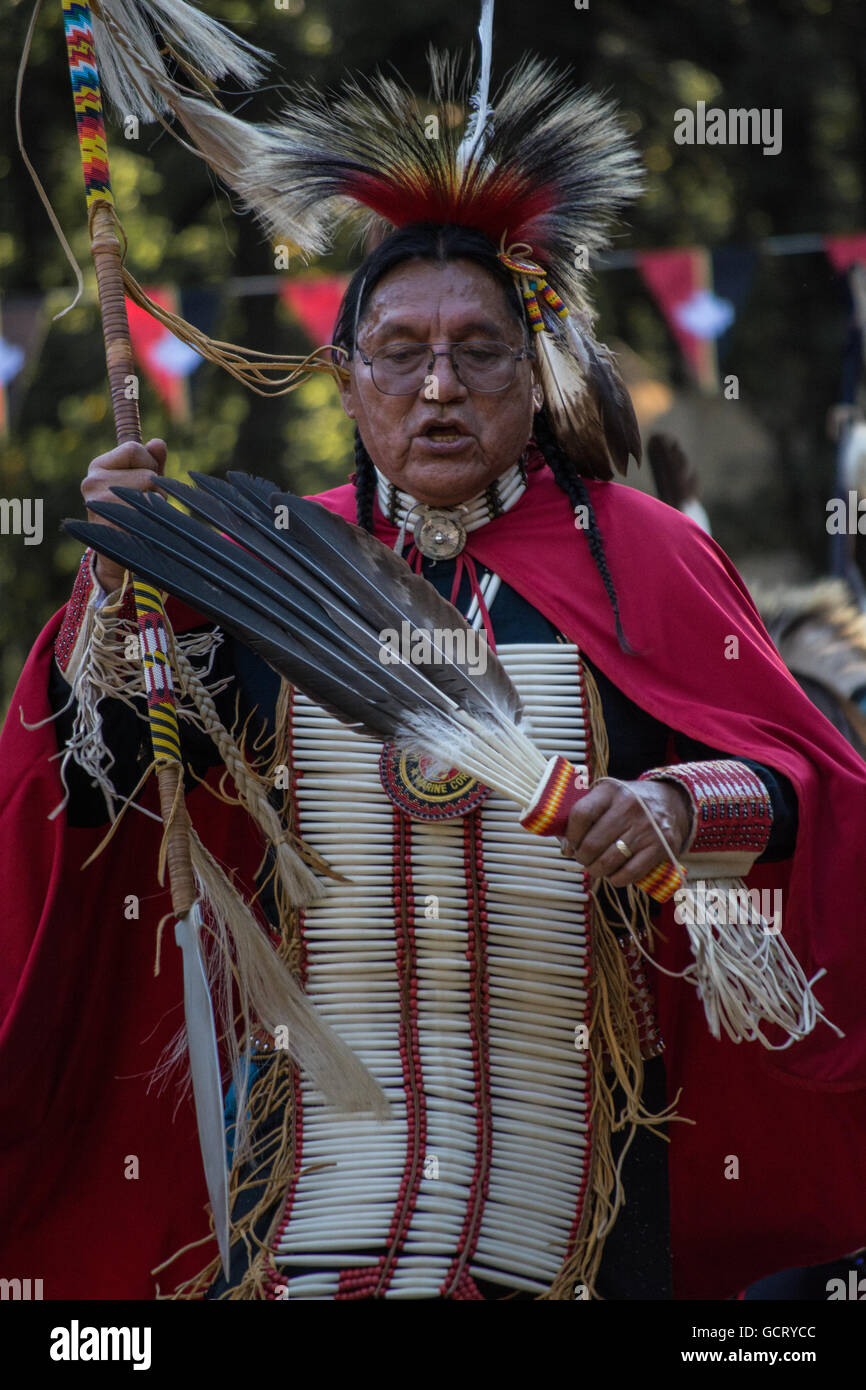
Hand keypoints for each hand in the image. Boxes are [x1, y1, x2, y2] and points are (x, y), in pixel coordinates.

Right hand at [81, 438, 166, 591]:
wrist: (116, 555)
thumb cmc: (132, 511)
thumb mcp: (142, 481)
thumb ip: (152, 461)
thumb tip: (159, 443)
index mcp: (97, 467)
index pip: (133, 449)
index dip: (149, 462)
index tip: (146, 479)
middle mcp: (92, 483)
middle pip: (147, 474)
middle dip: (157, 489)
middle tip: (144, 505)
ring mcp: (99, 506)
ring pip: (151, 495)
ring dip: (158, 507)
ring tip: (143, 517)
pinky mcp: (110, 526)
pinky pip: (150, 517)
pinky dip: (156, 523)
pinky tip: (144, 530)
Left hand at [560, 778, 692, 886]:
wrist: (672, 802)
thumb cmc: (629, 803)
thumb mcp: (607, 797)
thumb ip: (585, 815)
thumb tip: (564, 846)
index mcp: (611, 790)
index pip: (580, 814)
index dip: (570, 836)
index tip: (570, 845)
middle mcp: (629, 806)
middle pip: (592, 843)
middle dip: (582, 858)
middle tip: (583, 859)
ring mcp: (647, 827)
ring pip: (608, 861)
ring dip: (596, 870)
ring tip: (596, 868)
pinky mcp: (662, 846)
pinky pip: (630, 873)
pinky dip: (616, 879)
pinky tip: (614, 874)